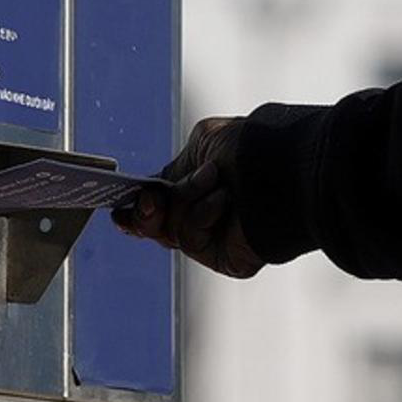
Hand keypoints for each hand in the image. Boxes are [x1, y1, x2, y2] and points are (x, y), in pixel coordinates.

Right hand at [114, 116, 262, 277]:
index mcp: (202, 186)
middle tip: (149, 200)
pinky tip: (224, 201)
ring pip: (170, 231)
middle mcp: (207, 213)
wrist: (281, 167)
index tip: (121, 205)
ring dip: (186, 201)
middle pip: (157, 225)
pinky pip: (192, 241)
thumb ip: (174, 168)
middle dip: (146, 212)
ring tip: (214, 181)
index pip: (162, 202)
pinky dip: (202, 216)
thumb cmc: (251, 148)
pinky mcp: (225, 257)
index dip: (137, 205)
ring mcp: (216, 238)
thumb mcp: (201, 144)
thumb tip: (156, 189)